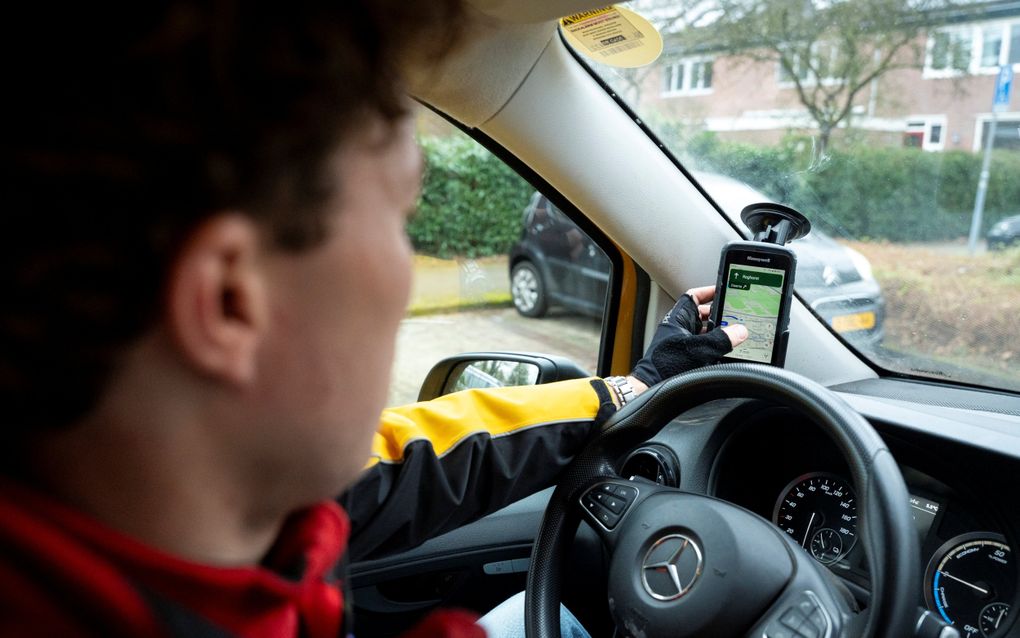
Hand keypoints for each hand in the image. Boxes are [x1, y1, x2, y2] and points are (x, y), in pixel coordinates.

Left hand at [630, 286, 747, 386]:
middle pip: (704, 316)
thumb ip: (721, 339)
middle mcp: (680, 329)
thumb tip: (739, 331)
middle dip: (721, 316)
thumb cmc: (664, 366)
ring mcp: (682, 344)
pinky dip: (715, 350)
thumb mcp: (698, 349)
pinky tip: (725, 354)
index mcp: (678, 319)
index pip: (693, 297)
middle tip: (735, 318)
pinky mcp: (685, 358)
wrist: (651, 387)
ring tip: (735, 336)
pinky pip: (704, 349)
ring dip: (719, 335)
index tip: (723, 291)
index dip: (708, 291)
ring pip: (705, 334)